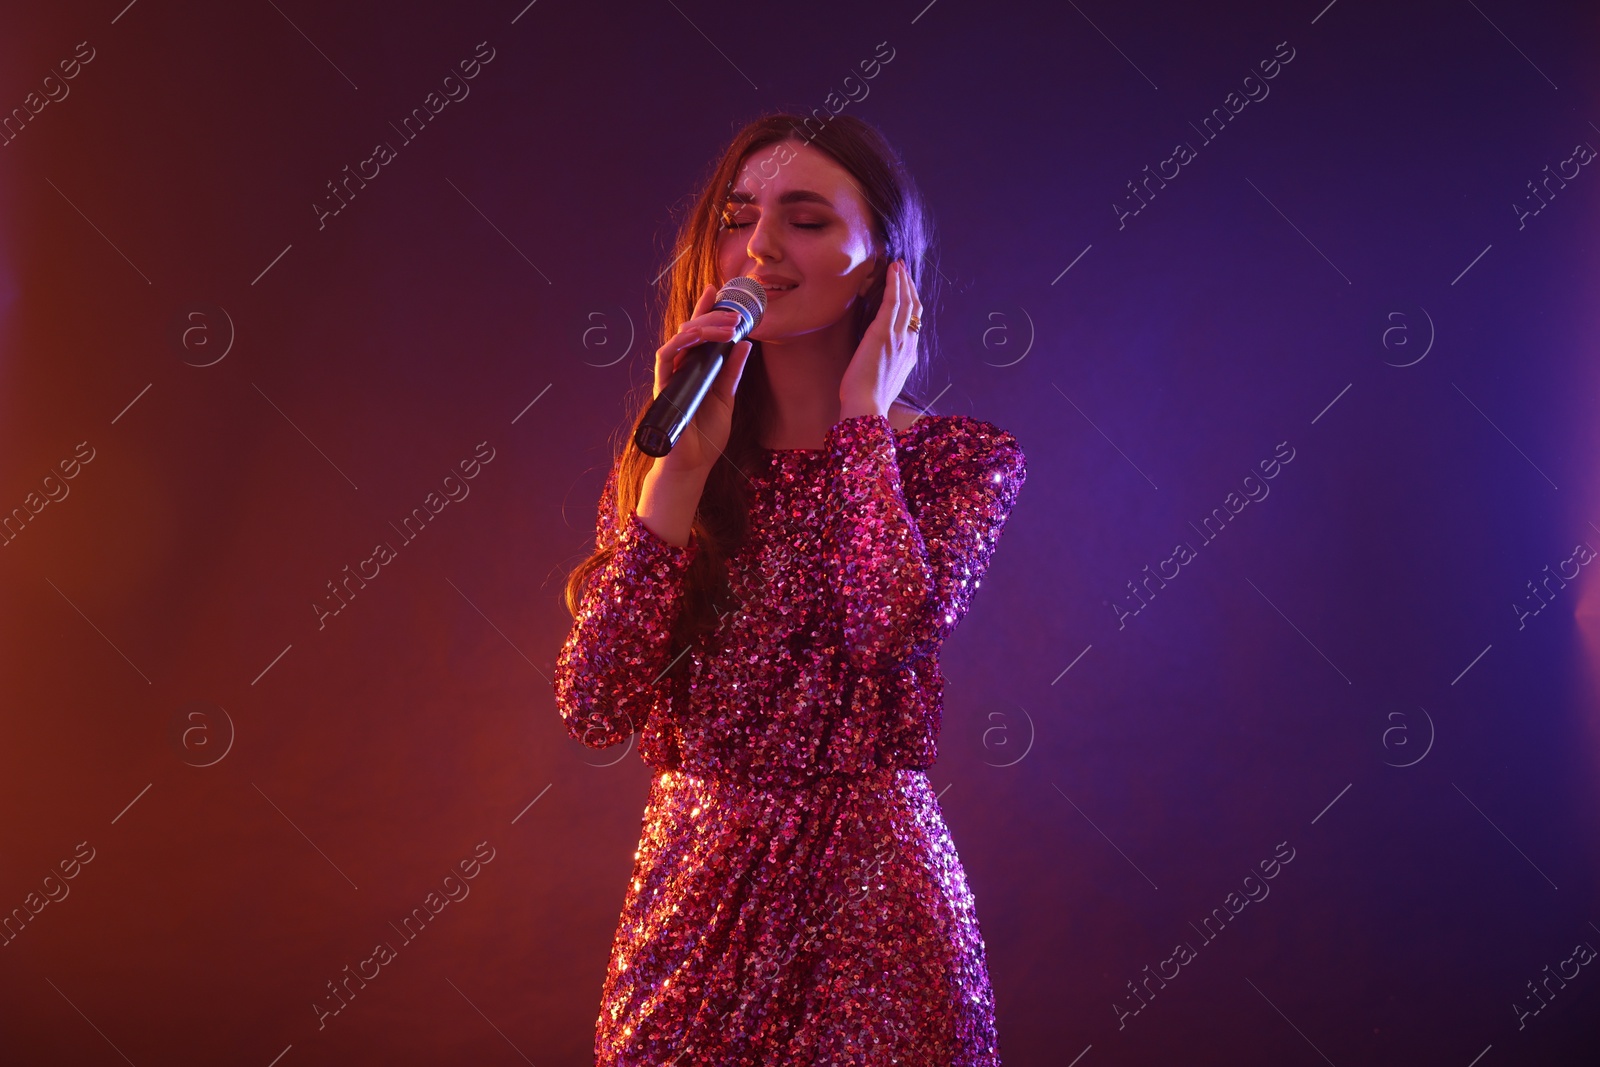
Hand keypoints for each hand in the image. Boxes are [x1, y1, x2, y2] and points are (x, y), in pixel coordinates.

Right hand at [649, 282, 752, 480]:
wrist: (692, 465)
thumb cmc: (706, 436)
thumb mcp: (726, 398)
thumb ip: (732, 371)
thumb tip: (745, 344)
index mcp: (696, 369)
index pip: (700, 334)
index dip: (707, 311)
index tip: (718, 290)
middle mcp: (681, 369)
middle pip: (691, 330)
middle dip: (711, 315)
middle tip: (733, 309)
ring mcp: (670, 376)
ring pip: (680, 338)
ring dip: (703, 326)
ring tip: (727, 323)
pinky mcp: (662, 387)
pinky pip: (666, 357)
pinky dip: (681, 342)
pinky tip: (698, 335)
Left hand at [839, 259, 921, 419]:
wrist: (867, 407)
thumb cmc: (869, 399)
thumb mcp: (884, 380)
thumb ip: (887, 365)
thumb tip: (880, 356)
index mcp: (909, 356)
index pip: (914, 324)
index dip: (912, 304)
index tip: (907, 290)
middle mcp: (908, 344)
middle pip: (914, 309)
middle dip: (910, 287)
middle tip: (903, 270)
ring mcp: (898, 338)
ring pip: (905, 301)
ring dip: (902, 280)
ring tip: (898, 265)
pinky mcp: (883, 333)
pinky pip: (892, 302)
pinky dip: (894, 284)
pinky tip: (891, 271)